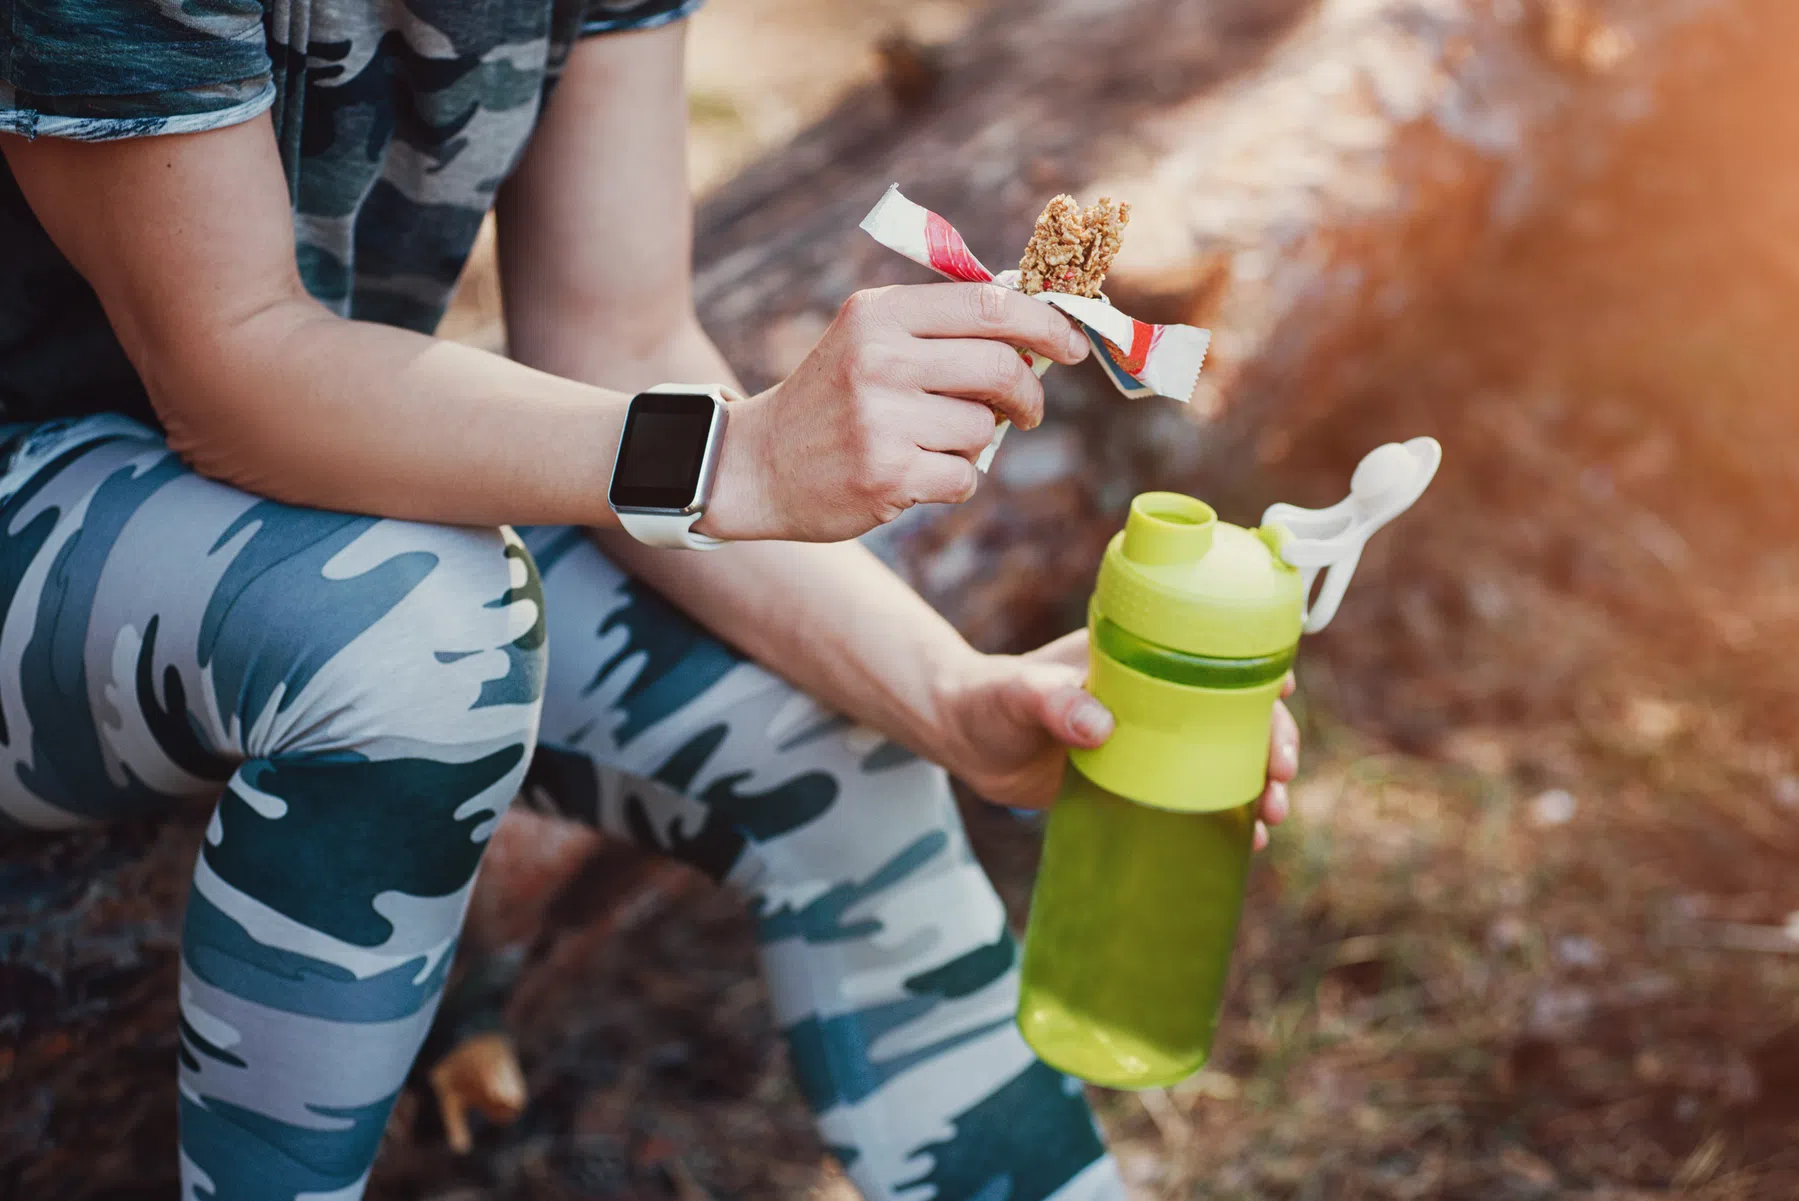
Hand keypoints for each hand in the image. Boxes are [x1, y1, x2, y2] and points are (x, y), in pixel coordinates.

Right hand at [697, 283, 1089, 541]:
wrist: (756, 465)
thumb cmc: (831, 400)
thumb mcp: (869, 339)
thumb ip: (941, 327)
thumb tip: (1038, 326)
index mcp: (880, 313)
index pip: (988, 305)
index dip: (1045, 323)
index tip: (1071, 344)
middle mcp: (879, 359)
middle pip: (1000, 367)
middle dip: (1027, 393)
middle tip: (1025, 410)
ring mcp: (882, 418)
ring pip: (983, 428)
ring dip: (974, 441)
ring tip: (928, 441)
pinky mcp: (887, 473)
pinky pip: (965, 475)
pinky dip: (954, 479)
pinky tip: (914, 474)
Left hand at [932, 631, 1300, 848]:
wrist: (963, 741)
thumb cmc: (988, 700)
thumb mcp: (1017, 695)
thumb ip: (1052, 702)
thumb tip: (1100, 725)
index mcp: (1139, 658)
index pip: (1212, 655)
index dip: (1256, 670)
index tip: (1281, 692)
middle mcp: (1157, 697)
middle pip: (1235, 712)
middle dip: (1271, 740)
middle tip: (1281, 777)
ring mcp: (1152, 741)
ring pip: (1224, 758)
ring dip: (1259, 784)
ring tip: (1269, 819)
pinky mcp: (1138, 781)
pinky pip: (1194, 796)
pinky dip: (1225, 816)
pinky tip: (1244, 842)